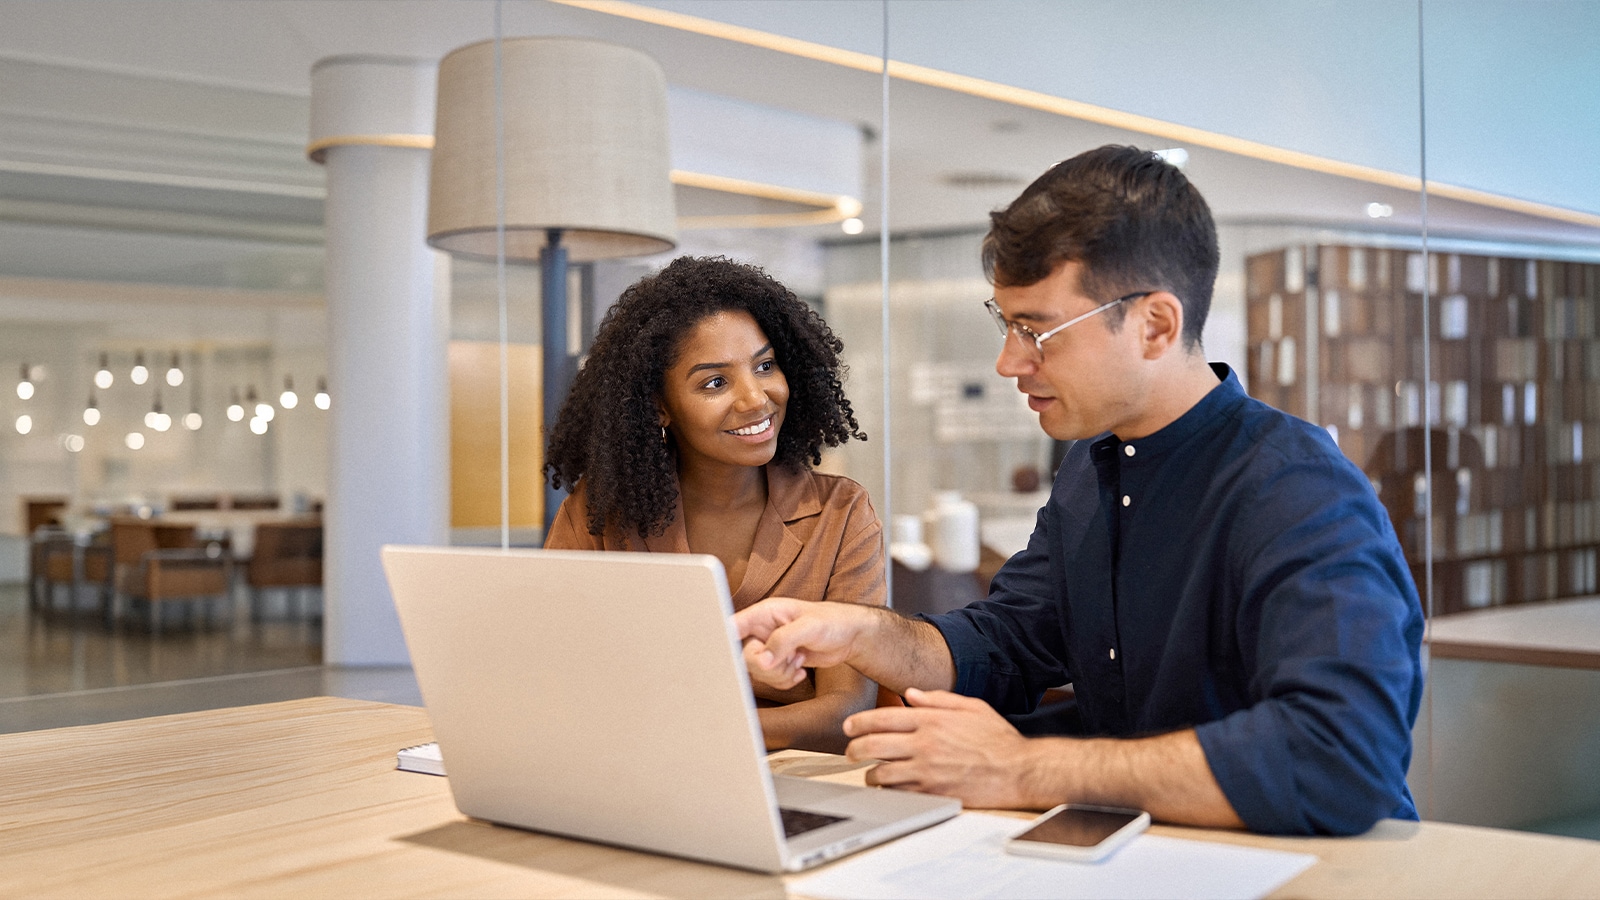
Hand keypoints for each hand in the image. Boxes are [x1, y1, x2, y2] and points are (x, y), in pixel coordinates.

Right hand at [736, 597, 871, 690]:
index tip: (733, 657)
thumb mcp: (809, 626)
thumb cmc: (833, 622)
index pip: (733, 626)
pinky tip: (800, 669)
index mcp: (764, 614)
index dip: (726, 641)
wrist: (850, 637)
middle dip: (767, 665)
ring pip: (757, 672)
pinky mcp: (778, 663)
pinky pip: (771, 681)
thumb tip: (763, 660)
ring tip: (799, 659)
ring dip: (779, 674)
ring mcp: (769, 648)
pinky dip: (786, 680)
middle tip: (790, 658)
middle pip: (744, 657)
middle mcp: (762, 631)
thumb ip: (784, 640)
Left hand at [842, 687, 1037, 809]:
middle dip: (854, 749)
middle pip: (873, 746)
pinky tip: (891, 786)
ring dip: (870, 773)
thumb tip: (911, 693)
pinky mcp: (932, 793)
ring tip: (871, 772)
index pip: (882, 718)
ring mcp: (927, 771)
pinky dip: (889, 790)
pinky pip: (898, 793)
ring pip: (881, 773)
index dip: (859, 723)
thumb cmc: (998, 739)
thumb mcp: (971, 707)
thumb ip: (939, 698)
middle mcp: (925, 744)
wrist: (1019, 771)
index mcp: (932, 720)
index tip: (849, 727)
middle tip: (850, 752)